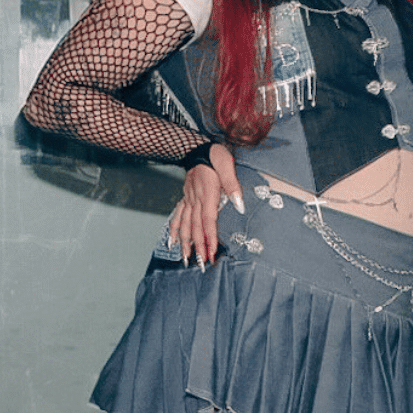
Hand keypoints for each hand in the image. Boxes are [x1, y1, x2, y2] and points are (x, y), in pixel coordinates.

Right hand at [168, 144, 241, 265]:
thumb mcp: (226, 165)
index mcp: (207, 194)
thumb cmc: (214, 156)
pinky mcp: (186, 198)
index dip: (209, 238)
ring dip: (185, 243)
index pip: (208, 220)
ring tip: (186, 259)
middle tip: (201, 265)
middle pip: (196, 227)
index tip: (211, 253)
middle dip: (198, 247)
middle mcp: (195, 199)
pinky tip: (173, 242)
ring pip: (185, 224)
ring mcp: (189, 199)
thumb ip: (233, 185)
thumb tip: (239, 205)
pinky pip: (178, 216)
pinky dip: (174, 230)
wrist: (197, 147)